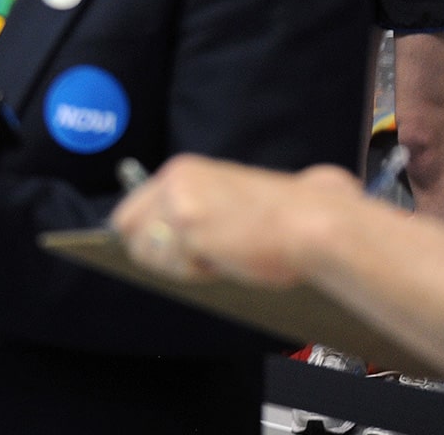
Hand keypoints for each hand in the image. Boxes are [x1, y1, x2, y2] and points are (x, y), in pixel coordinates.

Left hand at [110, 154, 360, 286]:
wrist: (314, 224)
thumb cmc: (285, 219)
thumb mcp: (227, 200)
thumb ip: (192, 208)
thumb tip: (156, 236)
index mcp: (184, 171)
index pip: (129, 212)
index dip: (145, 240)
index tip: (167, 254)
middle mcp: (174, 180)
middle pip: (129, 232)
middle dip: (158, 255)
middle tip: (201, 258)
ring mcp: (179, 202)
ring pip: (150, 253)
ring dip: (182, 265)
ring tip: (223, 253)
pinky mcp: (189, 225)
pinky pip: (174, 265)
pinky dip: (197, 272)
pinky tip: (228, 258)